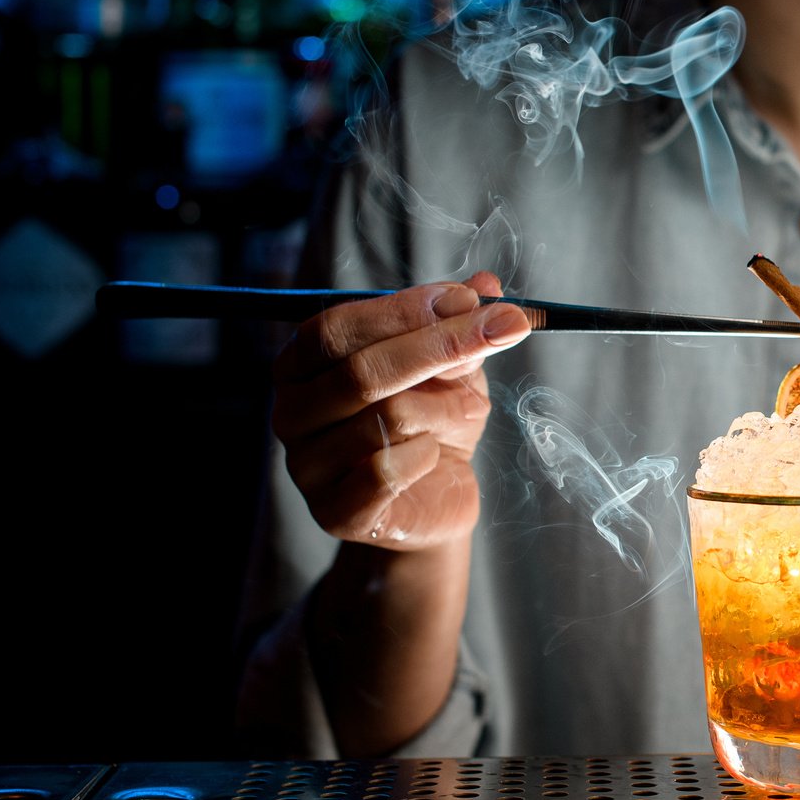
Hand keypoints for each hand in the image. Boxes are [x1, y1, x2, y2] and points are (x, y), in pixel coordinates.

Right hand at [270, 272, 529, 550]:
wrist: (433, 501)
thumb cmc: (431, 422)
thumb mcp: (450, 366)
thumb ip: (458, 324)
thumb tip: (487, 285)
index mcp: (302, 364)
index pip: (336, 327)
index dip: (404, 310)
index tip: (469, 299)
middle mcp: (291, 412)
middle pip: (360, 371)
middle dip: (442, 345)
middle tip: (508, 327)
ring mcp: (305, 466)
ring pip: (387, 419)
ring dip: (448, 410)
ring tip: (466, 416)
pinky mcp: (333, 514)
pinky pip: (388, 471)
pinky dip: (430, 455)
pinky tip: (434, 457)